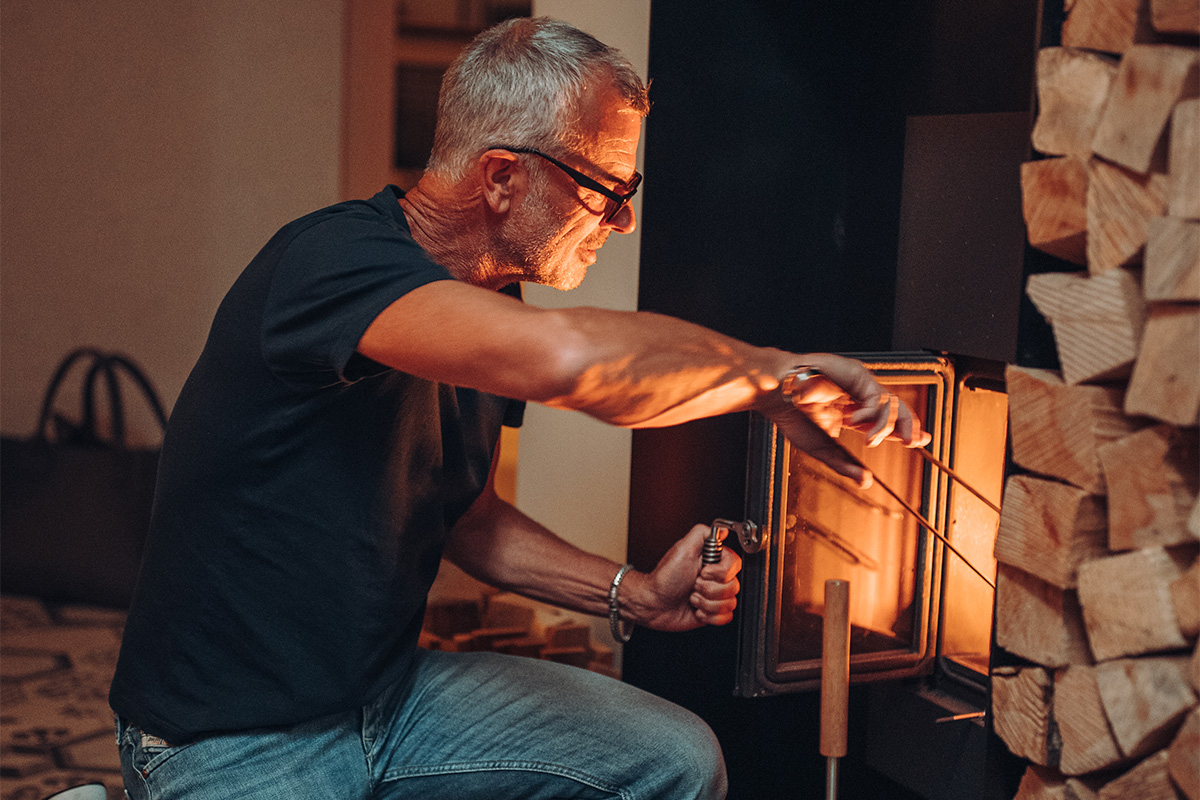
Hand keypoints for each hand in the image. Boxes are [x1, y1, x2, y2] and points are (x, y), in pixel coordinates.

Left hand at [624, 524, 741, 631]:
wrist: (653, 604)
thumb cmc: (664, 578)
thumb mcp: (682, 549)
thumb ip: (702, 534)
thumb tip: (722, 529)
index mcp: (712, 561)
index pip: (735, 564)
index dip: (720, 572)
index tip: (704, 571)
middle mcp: (715, 578)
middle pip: (733, 586)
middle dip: (709, 589)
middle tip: (693, 584)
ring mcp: (714, 595)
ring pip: (730, 603)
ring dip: (707, 603)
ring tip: (692, 597)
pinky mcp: (712, 612)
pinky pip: (726, 617)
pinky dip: (709, 616)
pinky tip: (696, 609)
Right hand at [768, 354, 930, 486]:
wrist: (776, 396)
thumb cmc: (792, 416)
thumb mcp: (822, 449)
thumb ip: (845, 465)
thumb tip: (866, 482)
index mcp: (850, 412)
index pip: (884, 421)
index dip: (904, 430)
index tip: (918, 441)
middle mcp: (857, 397)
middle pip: (895, 409)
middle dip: (909, 426)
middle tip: (913, 441)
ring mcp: (858, 385)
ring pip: (891, 402)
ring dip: (886, 426)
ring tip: (869, 439)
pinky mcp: (857, 375)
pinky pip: (877, 396)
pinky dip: (873, 413)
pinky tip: (856, 421)